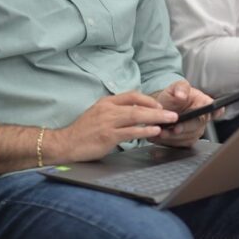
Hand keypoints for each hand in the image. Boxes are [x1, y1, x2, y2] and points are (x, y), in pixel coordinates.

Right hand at [43, 91, 177, 163]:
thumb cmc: (83, 131)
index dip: (148, 100)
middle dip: (158, 109)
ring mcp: (108, 122)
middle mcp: (108, 109)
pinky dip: (144, 131)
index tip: (159, 105)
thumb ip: (115, 112)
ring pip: (137, 117)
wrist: (65, 143)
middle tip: (173, 114)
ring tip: (169, 121)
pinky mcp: (108, 136)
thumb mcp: (98, 114)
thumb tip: (136, 114)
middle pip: (138, 106)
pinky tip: (154, 131)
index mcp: (107, 102)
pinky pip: (131, 132)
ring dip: (156, 118)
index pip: (132, 95)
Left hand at [151, 81, 216, 146]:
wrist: (162, 109)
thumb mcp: (175, 87)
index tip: (216, 112)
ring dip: (174, 136)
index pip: (212, 107)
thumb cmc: (172, 97)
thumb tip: (182, 95)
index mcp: (203, 102)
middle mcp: (203, 118)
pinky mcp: (187, 140)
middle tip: (175, 128)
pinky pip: (181, 144)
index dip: (216, 111)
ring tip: (162, 133)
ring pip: (188, 136)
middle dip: (185, 127)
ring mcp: (196, 130)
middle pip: (197, 124)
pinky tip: (160, 136)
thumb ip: (180, 88)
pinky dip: (169, 141)